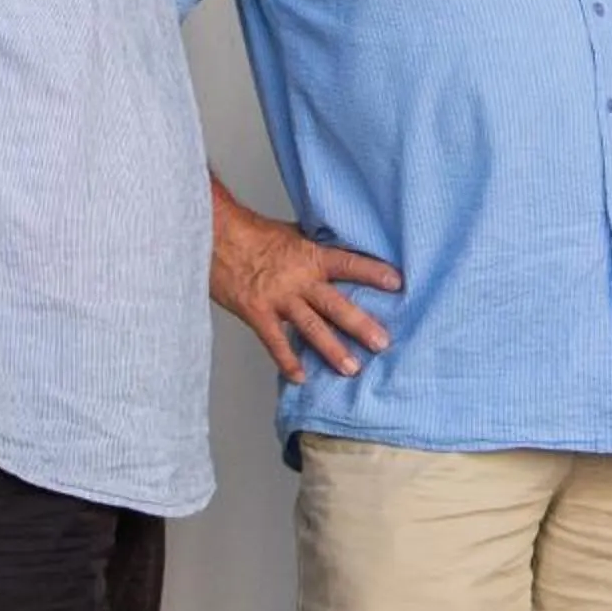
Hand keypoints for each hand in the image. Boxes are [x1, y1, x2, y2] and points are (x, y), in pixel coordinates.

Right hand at [211, 196, 400, 382]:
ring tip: (353, 368)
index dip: (373, 272)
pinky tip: (301, 377)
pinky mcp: (256, 312)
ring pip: (311, 328)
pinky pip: (275, 341)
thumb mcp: (292, 234)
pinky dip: (287, 361)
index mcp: (310, 255)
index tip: (397, 283)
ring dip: (333, 350)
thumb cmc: (252, 233)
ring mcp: (278, 298)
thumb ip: (315, 250)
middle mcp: (299, 279)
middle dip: (361, 325)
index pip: (348, 263)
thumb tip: (340, 254)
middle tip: (383, 344)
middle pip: (336, 305)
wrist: (214, 235)